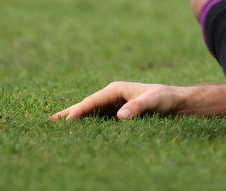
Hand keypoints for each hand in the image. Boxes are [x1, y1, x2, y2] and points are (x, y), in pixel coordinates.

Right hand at [49, 81, 191, 120]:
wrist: (178, 102)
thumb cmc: (166, 98)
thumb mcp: (154, 101)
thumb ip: (138, 107)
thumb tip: (121, 116)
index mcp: (116, 89)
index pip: (92, 101)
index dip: (78, 112)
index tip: (65, 122)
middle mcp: (112, 95)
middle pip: (85, 106)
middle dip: (68, 115)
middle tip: (47, 124)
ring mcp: (113, 105)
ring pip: (89, 114)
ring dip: (75, 122)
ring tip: (55, 131)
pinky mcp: (116, 114)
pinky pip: (97, 121)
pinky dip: (86, 126)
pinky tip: (77, 135)